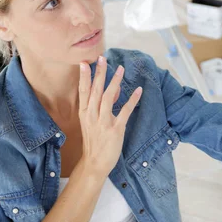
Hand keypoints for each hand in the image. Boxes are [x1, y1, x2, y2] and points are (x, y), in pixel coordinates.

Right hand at [78, 56, 141, 177]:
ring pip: (108, 98)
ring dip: (114, 82)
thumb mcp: (92, 121)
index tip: (85, 63)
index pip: (83, 91)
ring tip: (120, 69)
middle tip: (101, 58)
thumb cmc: (94, 141)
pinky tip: (138, 90)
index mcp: (84, 113)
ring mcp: (103, 123)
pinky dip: (132, 100)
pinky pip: (124, 112)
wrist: (94, 163)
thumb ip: (101, 105)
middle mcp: (92, 116)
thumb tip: (113, 89)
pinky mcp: (115, 130)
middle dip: (99, 73)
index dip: (84, 77)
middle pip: (95, 90)